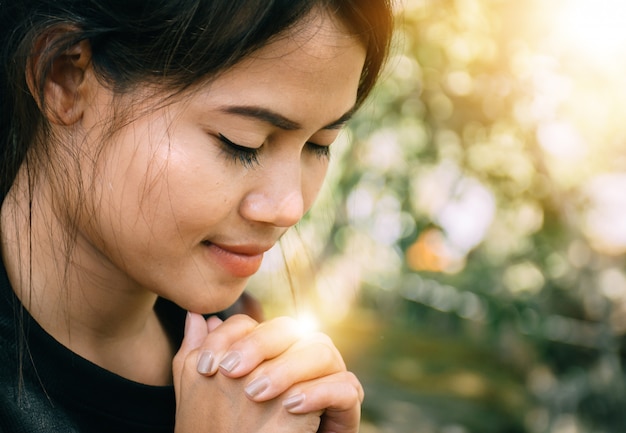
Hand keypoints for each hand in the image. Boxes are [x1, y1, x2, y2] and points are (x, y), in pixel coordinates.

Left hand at [173, 312, 363, 432]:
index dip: (232, 336)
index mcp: (275, 348)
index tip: (207, 365)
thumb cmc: (243, 432)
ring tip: (256, 393)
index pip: (258, 323)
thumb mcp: (215, 394)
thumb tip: (196, 317)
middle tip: (230, 372)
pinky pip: (345, 384)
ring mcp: (330, 374)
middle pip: (290, 328)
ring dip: (287, 368)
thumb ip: (202, 356)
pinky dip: (318, 392)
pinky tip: (290, 406)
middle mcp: (304, 353)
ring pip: (321, 349)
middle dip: (258, 345)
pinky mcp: (348, 401)